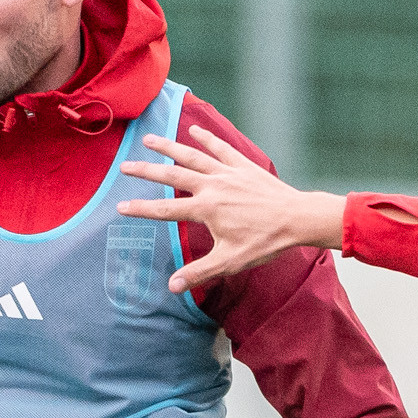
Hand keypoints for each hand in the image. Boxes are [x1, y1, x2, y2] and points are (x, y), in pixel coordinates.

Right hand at [117, 128, 346, 298]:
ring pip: (192, 155)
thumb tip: (172, 287)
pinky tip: (194, 130)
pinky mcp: (243, 166)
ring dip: (169, 146)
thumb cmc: (265, 242)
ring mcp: (228, 173)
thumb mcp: (230, 261)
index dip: (141, 209)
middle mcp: (213, 186)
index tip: (120, 207)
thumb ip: (199, 272)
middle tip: (124, 166)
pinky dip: (206, 138)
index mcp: (207, 209)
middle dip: (146, 171)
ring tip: (149, 139)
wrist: (297, 218)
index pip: (166, 209)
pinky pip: (220, 148)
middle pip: (172, 175)